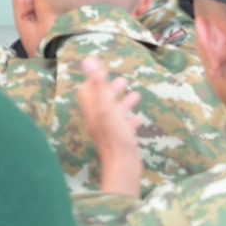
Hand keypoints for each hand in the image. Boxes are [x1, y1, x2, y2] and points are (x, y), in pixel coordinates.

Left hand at [79, 55, 143, 199]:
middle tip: (122, 80)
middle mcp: (98, 120)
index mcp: (93, 109)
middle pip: (101, 101)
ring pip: (114, 113)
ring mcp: (108, 131)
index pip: (86, 92)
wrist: (123, 165)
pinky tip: (138, 119)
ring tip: (136, 95)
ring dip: (123, 103)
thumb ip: (97, 83)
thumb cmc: (114, 135)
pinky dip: (130, 120)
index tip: (101, 72)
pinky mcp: (119, 141)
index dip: (92, 81)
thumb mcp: (107, 106)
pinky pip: (123, 127)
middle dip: (111, 90)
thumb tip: (87, 59)